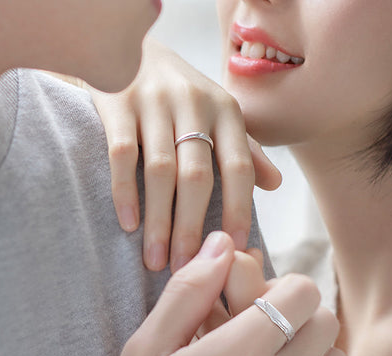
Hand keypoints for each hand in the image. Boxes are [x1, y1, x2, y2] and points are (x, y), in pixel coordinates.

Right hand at [88, 35, 281, 271]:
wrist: (133, 50)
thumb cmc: (185, 96)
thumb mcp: (221, 115)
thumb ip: (246, 149)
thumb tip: (275, 184)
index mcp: (226, 111)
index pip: (239, 167)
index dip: (240, 209)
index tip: (235, 247)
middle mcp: (194, 104)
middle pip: (197, 177)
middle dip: (192, 227)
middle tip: (186, 268)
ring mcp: (154, 102)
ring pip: (160, 172)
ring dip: (159, 221)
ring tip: (157, 260)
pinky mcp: (117, 103)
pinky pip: (122, 155)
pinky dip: (125, 192)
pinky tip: (128, 225)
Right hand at [89, 232, 346, 355]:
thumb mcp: (146, 350)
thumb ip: (188, 291)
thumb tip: (220, 244)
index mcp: (239, 354)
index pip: (303, 293)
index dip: (285, 287)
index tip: (261, 301)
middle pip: (326, 324)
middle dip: (301, 316)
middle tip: (267, 330)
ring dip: (311, 353)